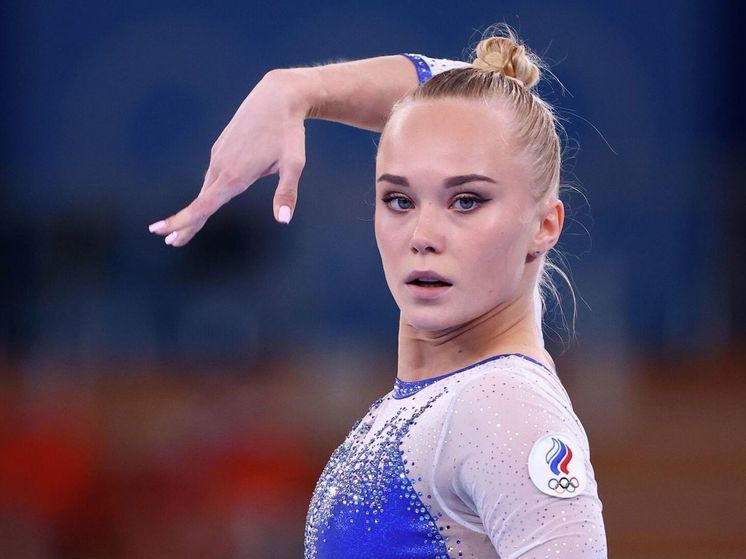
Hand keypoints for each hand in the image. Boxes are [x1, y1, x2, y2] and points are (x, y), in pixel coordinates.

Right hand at [147, 69, 312, 246]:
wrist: (278, 96)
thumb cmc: (289, 132)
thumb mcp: (294, 163)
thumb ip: (286, 193)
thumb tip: (284, 220)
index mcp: (234, 174)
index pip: (203, 205)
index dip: (183, 220)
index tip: (162, 231)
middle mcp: (221, 165)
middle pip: (200, 201)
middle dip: (185, 223)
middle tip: (169, 241)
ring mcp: (219, 155)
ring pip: (206, 188)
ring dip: (197, 208)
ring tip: (187, 227)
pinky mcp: (222, 147)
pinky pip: (213, 174)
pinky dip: (207, 191)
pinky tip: (211, 198)